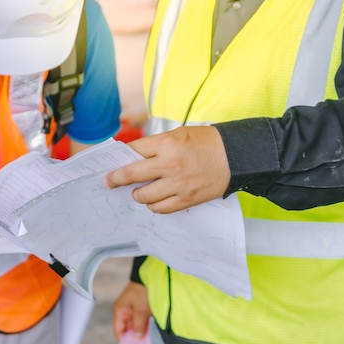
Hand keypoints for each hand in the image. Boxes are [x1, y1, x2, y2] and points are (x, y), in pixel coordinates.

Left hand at [104, 126, 230, 213]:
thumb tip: (131, 156)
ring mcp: (178, 184)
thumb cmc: (205, 143)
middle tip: (109, 182)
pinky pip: (160, 208)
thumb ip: (154, 146)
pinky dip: (154, 205)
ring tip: (141, 190)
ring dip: (138, 194)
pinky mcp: (186, 199)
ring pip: (143, 196)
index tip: (109, 167)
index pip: (132, 152)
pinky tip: (155, 199)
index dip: (118, 160)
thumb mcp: (177, 135)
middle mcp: (169, 165)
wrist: (234, 156)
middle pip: (131, 175)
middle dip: (115, 180)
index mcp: (166, 144)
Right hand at [113, 281, 150, 339]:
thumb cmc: (143, 291)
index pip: (119, 332)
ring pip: (135, 326)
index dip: (126, 341)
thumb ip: (138, 325)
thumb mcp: (141, 310)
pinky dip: (146, 326)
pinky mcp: (141, 309)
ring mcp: (133, 311)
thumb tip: (137, 339)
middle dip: (135, 337)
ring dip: (142, 332)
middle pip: (127, 330)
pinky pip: (141, 321)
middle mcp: (124, 312)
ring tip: (149, 341)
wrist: (151, 276)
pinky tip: (152, 332)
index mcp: (120, 312)